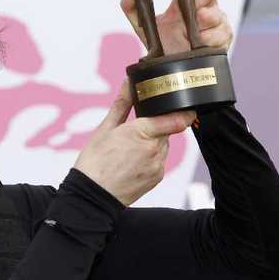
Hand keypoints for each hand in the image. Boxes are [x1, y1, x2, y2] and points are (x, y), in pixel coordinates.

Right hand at [73, 81, 195, 205]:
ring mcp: (158, 165)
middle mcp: (154, 149)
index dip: (183, 112)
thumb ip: (122, 104)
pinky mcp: (157, 178)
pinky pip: (159, 161)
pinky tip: (131, 163)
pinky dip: (150, 159)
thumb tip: (129, 84)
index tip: (186, 108)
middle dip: (155, 128)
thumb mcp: (105, 128)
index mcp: (142, 132)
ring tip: (128, 151)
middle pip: (166, 130)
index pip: (176, 119)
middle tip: (134, 132)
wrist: (92, 196)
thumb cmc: (95, 162)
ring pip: (163, 146)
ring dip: (152, 144)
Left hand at [119, 0, 233, 54]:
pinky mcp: (223, 37)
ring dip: (204, 20)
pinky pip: (221, 33)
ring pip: (217, 12)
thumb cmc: (161, 43)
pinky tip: (199, 43)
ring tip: (190, 30)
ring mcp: (216, 20)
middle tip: (191, 7)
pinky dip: (208, 38)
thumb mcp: (143, 24)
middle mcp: (205, 5)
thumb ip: (131, 5)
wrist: (170, 68)